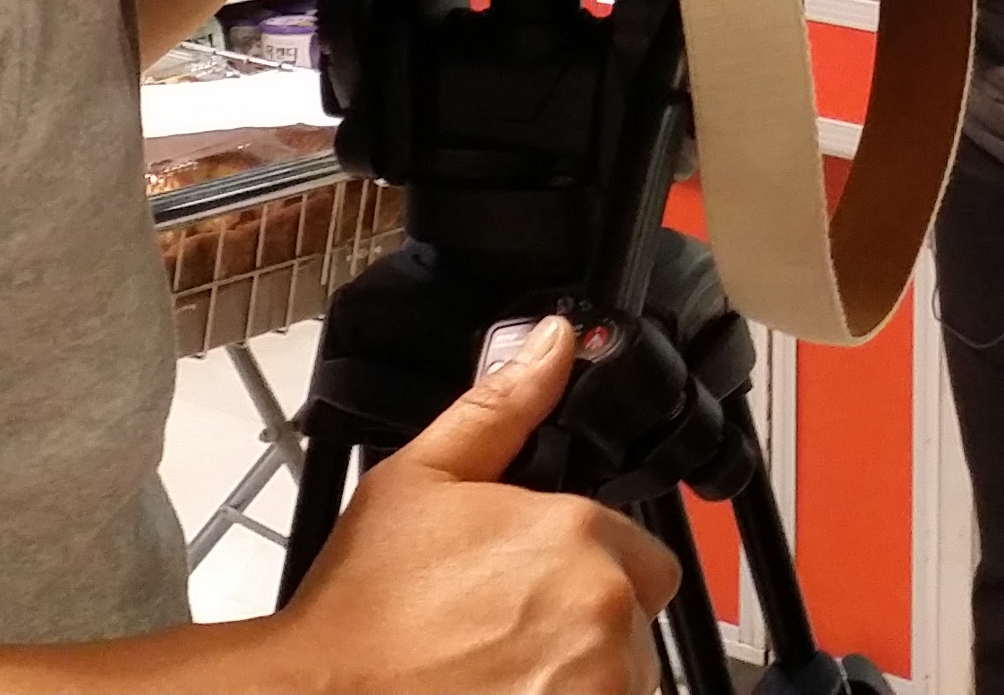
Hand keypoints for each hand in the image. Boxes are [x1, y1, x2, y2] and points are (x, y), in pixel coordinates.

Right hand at [269, 318, 679, 694]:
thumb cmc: (362, 608)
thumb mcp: (419, 480)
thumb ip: (500, 407)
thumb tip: (550, 344)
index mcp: (575, 535)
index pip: (641, 551)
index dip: (588, 563)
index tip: (533, 580)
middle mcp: (602, 611)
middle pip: (635, 614)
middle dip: (587, 617)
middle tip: (507, 625)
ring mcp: (598, 682)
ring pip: (623, 670)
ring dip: (581, 671)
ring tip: (499, 666)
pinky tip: (503, 690)